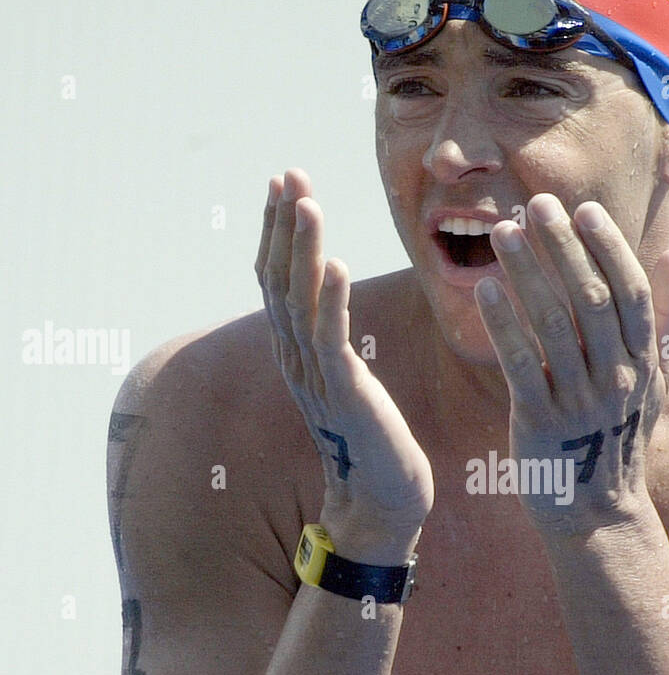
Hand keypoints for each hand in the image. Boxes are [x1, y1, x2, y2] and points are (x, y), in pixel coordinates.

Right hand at [256, 170, 433, 542]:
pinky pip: (332, 341)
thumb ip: (335, 340)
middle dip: (284, 224)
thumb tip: (334, 298)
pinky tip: (340, 265)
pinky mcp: (345, 395)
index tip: (284, 181)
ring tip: (309, 203)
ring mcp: (317, 378)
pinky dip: (333, 301)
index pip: (278, 278)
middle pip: (279, 280)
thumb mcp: (349, 379)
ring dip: (305, 249)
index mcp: (298, 353)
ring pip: (301, 302)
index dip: (277, 229)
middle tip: (288, 174)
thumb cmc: (376, 439)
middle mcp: (297, 360)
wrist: (384, 500)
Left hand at [474, 193, 668, 532]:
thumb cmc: (620, 437)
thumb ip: (665, 318)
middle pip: (591, 300)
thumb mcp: (655, 381)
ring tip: (503, 232)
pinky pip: (521, 365)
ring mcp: (579, 401)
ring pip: (554, 326)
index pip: (629, 292)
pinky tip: (485, 290)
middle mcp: (617, 378)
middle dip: (564, 248)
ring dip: (528, 274)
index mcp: (643, 362)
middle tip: (537, 204)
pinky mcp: (541, 423)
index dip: (608, 248)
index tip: (583, 209)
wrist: (597, 513)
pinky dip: (504, 324)